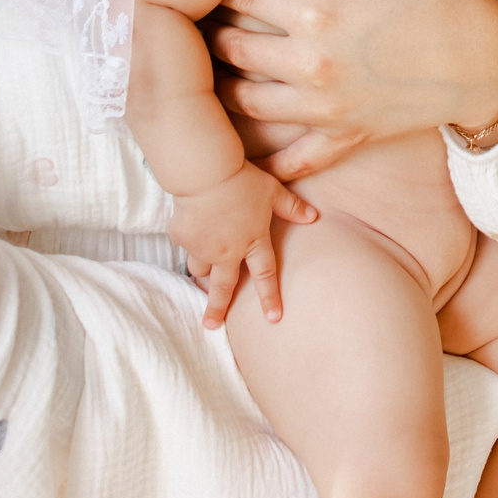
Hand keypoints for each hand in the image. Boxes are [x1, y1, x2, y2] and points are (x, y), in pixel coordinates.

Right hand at [170, 162, 316, 330]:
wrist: (206, 172)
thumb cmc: (243, 179)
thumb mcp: (273, 191)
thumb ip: (292, 207)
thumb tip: (314, 216)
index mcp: (253, 241)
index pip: (265, 274)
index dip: (270, 297)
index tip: (273, 318)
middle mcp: (227, 251)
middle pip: (223, 287)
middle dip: (217, 309)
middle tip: (212, 326)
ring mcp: (203, 248)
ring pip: (200, 269)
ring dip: (202, 272)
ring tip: (201, 274)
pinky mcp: (183, 238)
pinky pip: (186, 244)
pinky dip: (189, 239)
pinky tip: (191, 223)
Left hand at [211, 0, 497, 179]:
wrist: (489, 63)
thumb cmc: (442, 1)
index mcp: (318, 14)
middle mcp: (313, 65)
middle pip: (233, 50)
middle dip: (214, 34)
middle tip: (200, 23)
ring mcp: (327, 107)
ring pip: (248, 103)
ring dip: (227, 88)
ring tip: (215, 71)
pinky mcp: (344, 138)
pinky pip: (292, 160)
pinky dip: (266, 161)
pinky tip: (248, 152)